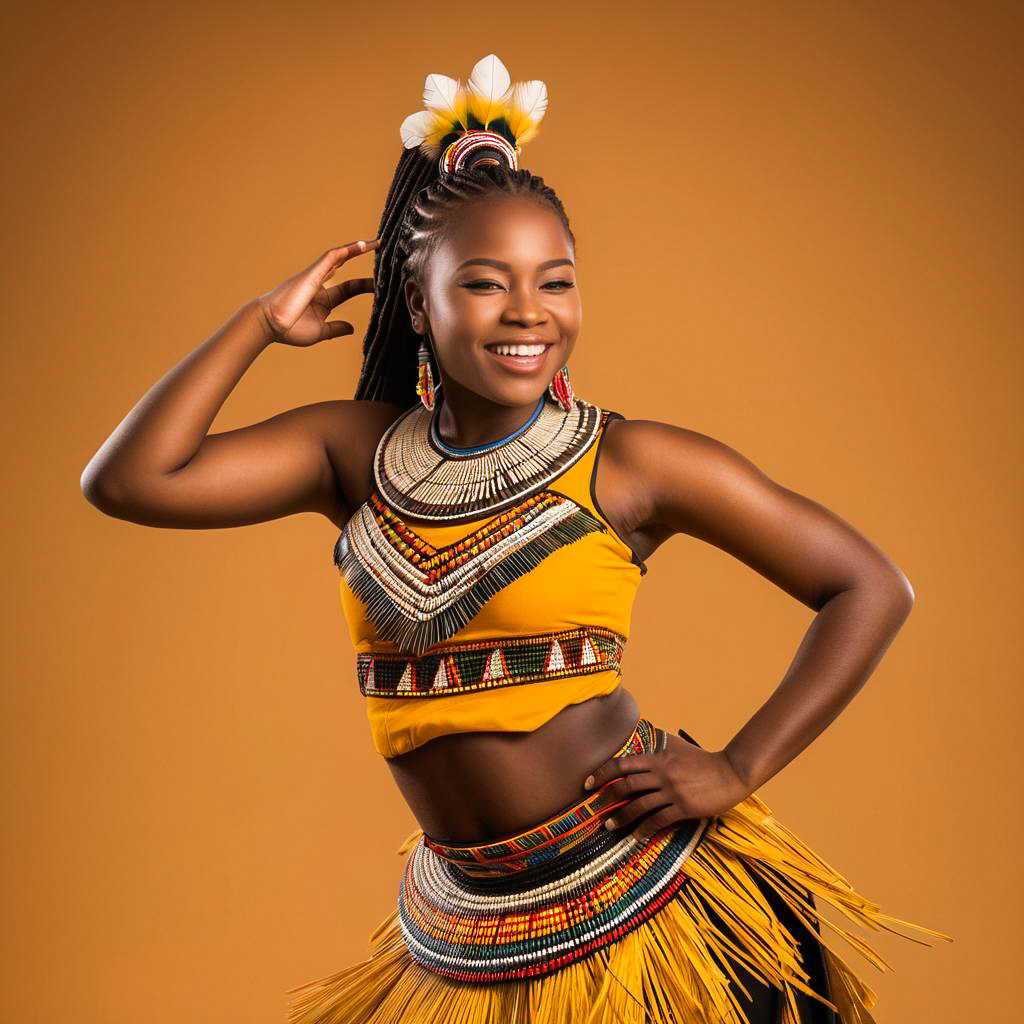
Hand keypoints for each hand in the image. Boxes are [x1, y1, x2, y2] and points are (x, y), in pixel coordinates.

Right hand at [254, 238, 378, 345]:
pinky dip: (347, 250)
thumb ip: (336, 328)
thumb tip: (352, 329)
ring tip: (377, 242)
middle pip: (345, 267)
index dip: (365, 285)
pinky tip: (361, 245)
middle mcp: (320, 285)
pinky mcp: (312, 273)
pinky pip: (332, 257)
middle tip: (380, 250)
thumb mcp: (321, 332)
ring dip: (357, 248)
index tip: (381, 284)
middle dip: (362, 259)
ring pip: (340, 257)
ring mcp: (316, 277)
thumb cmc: (289, 329)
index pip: (349, 288)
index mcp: (323, 300)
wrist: (269, 325)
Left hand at [583, 731, 751, 841]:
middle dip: (606, 796)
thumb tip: (642, 736)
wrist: (731, 772)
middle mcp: (662, 773)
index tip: (587, 782)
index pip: (623, 764)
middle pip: (626, 785)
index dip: (602, 773)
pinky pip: (659, 820)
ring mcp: (673, 791)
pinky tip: (637, 836)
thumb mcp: (678, 746)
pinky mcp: (684, 807)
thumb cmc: (703, 760)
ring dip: (621, 817)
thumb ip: (659, 745)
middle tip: (593, 806)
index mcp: (658, 757)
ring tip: (608, 825)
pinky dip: (645, 829)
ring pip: (639, 805)